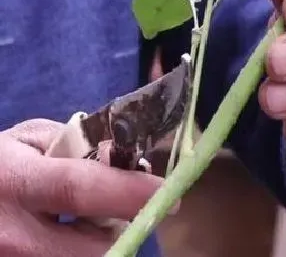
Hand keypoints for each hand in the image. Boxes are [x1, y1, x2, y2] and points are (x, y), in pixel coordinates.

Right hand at [0, 119, 162, 255]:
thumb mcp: (31, 138)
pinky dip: (84, 250)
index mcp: (15, 181)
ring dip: (103, 242)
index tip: (170, 192)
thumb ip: (80, 146)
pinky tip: (72, 234)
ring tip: (90, 219)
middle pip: (94, 246)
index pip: (78, 189)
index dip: (129, 191)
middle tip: (129, 205)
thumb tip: (128, 162)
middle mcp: (12, 233)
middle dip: (124, 225)